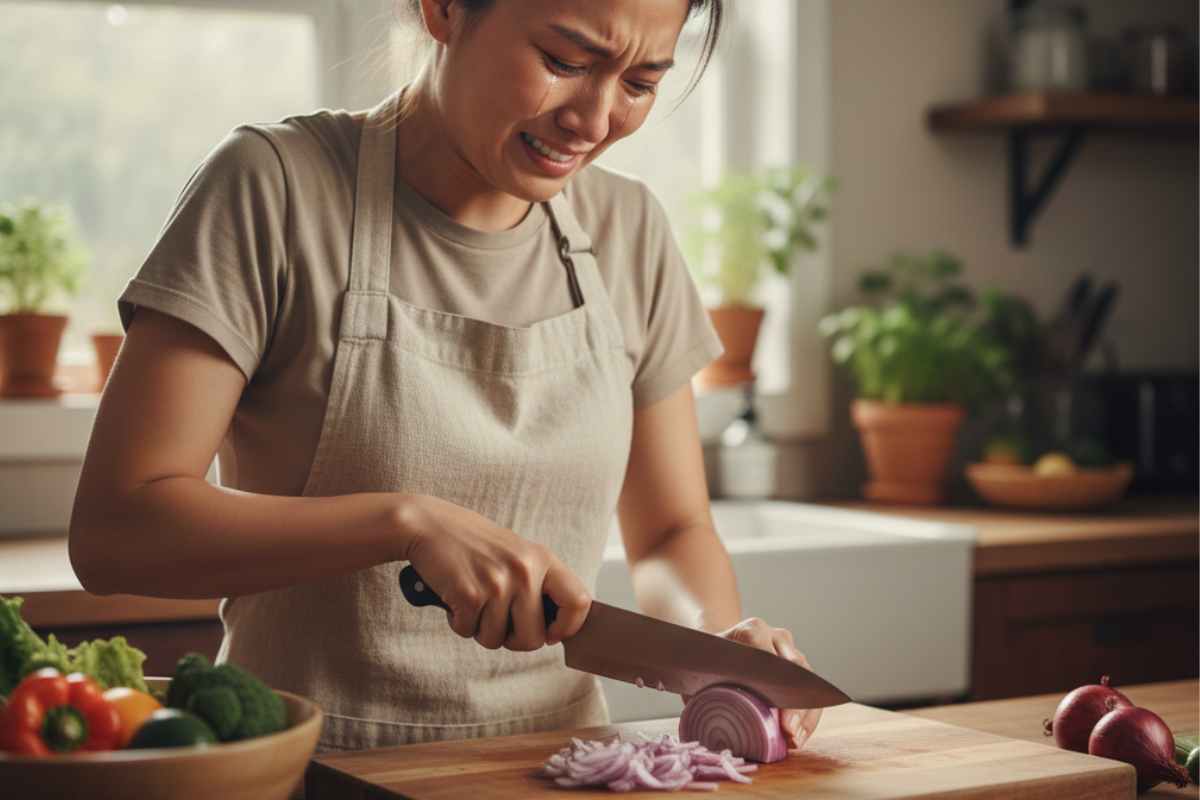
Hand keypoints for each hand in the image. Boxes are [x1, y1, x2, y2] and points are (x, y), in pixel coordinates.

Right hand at [396, 494, 590, 651]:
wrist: (428, 524)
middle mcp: (525, 570)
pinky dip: (459, 622)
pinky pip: (469, 632)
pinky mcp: (469, 595)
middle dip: (513, 640)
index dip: (567, 627)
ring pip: (497, 640)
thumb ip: (538, 583)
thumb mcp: (517, 553)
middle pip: (534, 639)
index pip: (579, 602)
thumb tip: (556, 629)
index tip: (550, 633)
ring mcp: (498, 583)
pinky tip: (455, 597)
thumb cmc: (473, 543)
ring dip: (480, 629)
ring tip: (473, 599)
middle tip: (497, 620)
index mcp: (542, 559)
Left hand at [698, 617, 822, 749]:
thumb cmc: (705, 662)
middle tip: (788, 730)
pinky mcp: (799, 669)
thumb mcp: (698, 667)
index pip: (766, 651)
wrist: (716, 650)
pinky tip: (798, 736)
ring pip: (807, 679)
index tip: (772, 704)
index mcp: (751, 631)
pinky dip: (806, 716)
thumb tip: (703, 710)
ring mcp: (790, 652)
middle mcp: (775, 636)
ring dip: (804, 713)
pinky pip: (810, 692)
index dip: (770, 677)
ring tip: (794, 739)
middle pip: (793, 666)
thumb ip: (699, 681)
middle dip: (794, 703)